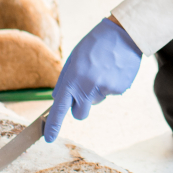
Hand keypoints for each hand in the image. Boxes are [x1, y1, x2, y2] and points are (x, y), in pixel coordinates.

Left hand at [46, 17, 141, 141]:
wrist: (123, 34)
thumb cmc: (95, 45)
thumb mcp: (74, 58)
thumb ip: (65, 79)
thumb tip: (57, 97)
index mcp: (73, 78)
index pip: (59, 107)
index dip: (53, 125)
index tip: (49, 138)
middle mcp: (88, 87)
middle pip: (80, 114)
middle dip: (80, 108)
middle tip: (84, 90)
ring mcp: (105, 89)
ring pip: (96, 101)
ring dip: (97, 90)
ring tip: (102, 69)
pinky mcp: (119, 89)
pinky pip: (110, 93)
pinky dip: (111, 85)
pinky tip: (113, 70)